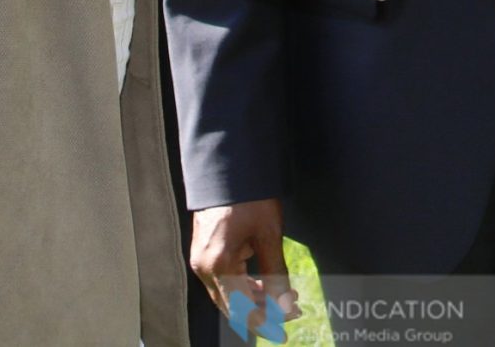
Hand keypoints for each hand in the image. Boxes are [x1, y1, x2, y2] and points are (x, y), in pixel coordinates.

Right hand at [188, 202, 296, 337]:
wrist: (226, 167)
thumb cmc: (248, 195)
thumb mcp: (269, 234)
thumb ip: (275, 272)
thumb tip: (284, 302)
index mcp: (218, 265)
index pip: (242, 309)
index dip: (265, 321)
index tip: (285, 327)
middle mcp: (204, 267)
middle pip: (233, 306)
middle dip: (263, 312)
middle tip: (292, 312)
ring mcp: (201, 261)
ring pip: (229, 294)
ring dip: (256, 299)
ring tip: (286, 297)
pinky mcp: (205, 253)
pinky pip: (225, 280)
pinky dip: (245, 286)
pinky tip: (266, 285)